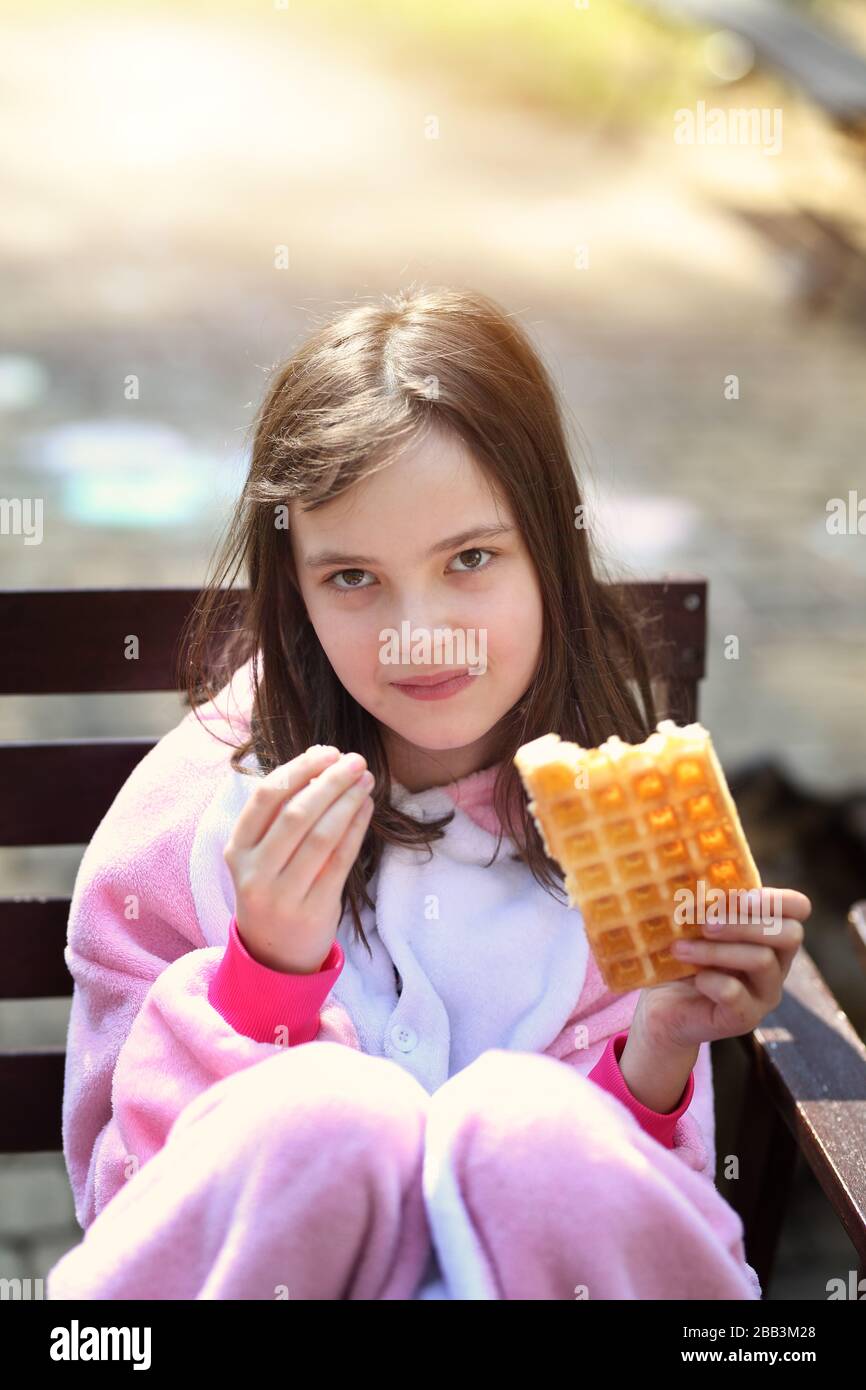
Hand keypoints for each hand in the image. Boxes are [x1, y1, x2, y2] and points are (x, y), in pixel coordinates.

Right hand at [223, 744, 374, 973]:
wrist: (274, 955)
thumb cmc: (273, 887)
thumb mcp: (260, 854)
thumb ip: (282, 812)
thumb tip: (320, 757)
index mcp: (237, 850)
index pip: (265, 797)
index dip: (298, 769)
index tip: (326, 752)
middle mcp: (254, 872)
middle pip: (295, 814)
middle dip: (329, 781)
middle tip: (355, 760)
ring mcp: (282, 895)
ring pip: (320, 836)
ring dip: (347, 801)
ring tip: (366, 779)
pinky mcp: (313, 910)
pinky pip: (340, 861)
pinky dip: (356, 829)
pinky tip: (366, 807)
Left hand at [632, 886, 810, 1053]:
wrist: (664, 1006)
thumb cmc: (681, 955)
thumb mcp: (692, 923)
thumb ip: (702, 899)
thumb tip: (689, 865)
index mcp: (768, 932)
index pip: (798, 908)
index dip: (776, 899)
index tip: (738, 896)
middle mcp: (777, 962)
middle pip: (789, 934)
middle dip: (745, 923)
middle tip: (705, 923)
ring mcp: (765, 993)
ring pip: (762, 961)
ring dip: (716, 951)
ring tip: (681, 948)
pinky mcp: (745, 1018)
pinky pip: (736, 994)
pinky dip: (711, 981)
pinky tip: (694, 978)